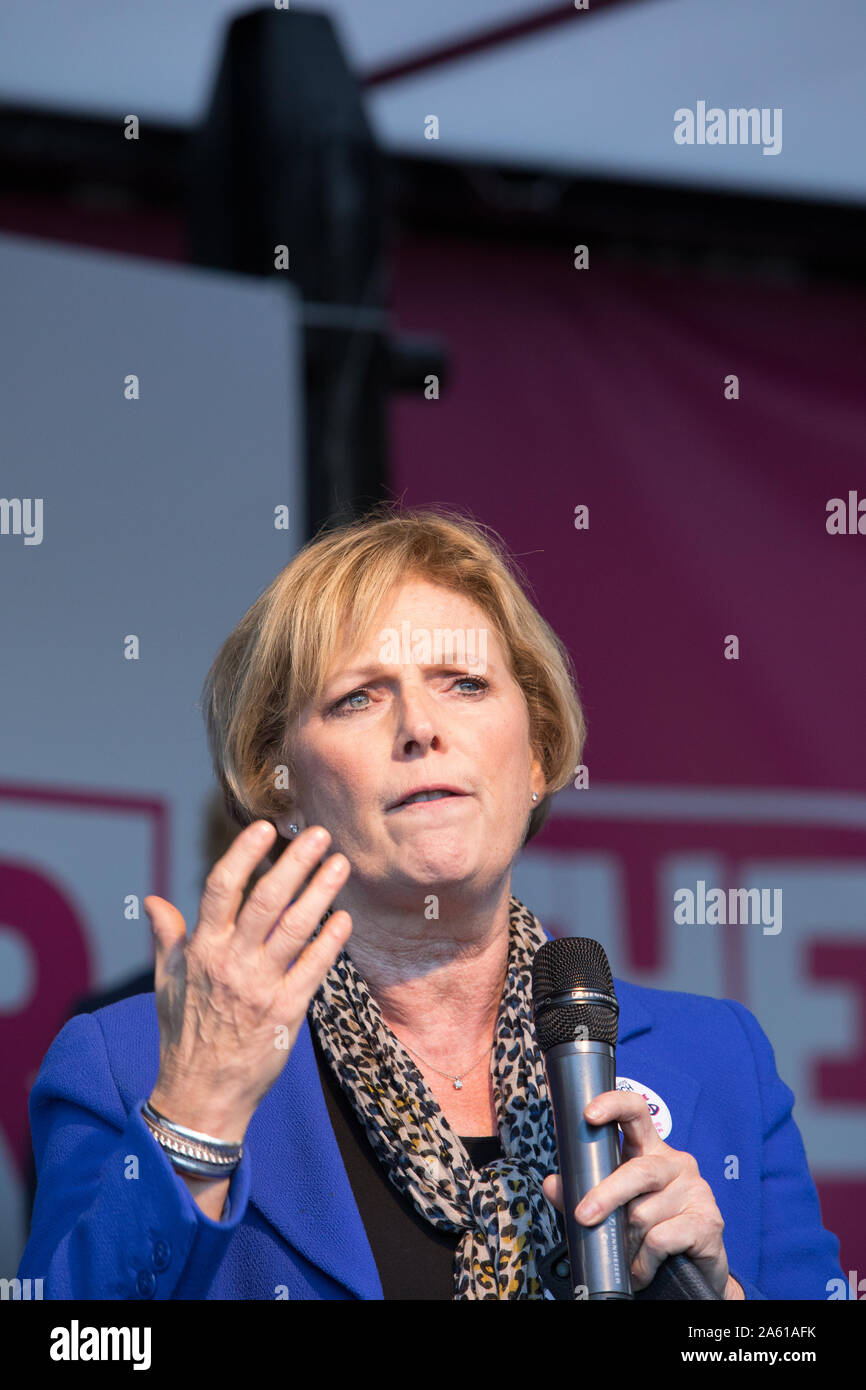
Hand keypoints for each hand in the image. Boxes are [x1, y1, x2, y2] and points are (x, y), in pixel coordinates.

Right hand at [144, 820, 350, 1142]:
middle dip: (294, 862)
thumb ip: (167, 938)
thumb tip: (152, 901)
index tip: (264, 828)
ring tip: (339, 864)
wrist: (202, 1096)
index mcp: (201, 950)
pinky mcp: (286, 1011)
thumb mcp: (168, 983)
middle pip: (266, 899)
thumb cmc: (184, 1036)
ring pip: (295, 928)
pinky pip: (313, 967)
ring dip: (320, 892)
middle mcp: (230, 963)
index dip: (243, 854)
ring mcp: (259, 987)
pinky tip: (343, 917)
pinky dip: (330, 940)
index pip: (220, 889)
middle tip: (318, 834)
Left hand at [542, 1089, 735, 1298]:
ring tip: (626, 1256)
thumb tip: (552, 1184)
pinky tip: (642, 1268)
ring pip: (644, 1213)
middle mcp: (675, 1163)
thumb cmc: (648, 1235)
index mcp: (650, 1151)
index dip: (613, 1105)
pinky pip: (661, 1239)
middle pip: (638, 1171)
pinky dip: (643, 1261)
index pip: (636, 1112)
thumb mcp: (612, 1212)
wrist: (693, 1275)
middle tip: (584, 1216)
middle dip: (606, 1195)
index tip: (589, 1115)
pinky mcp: (708, 1221)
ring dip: (627, 1242)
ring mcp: (696, 1189)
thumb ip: (582, 1195)